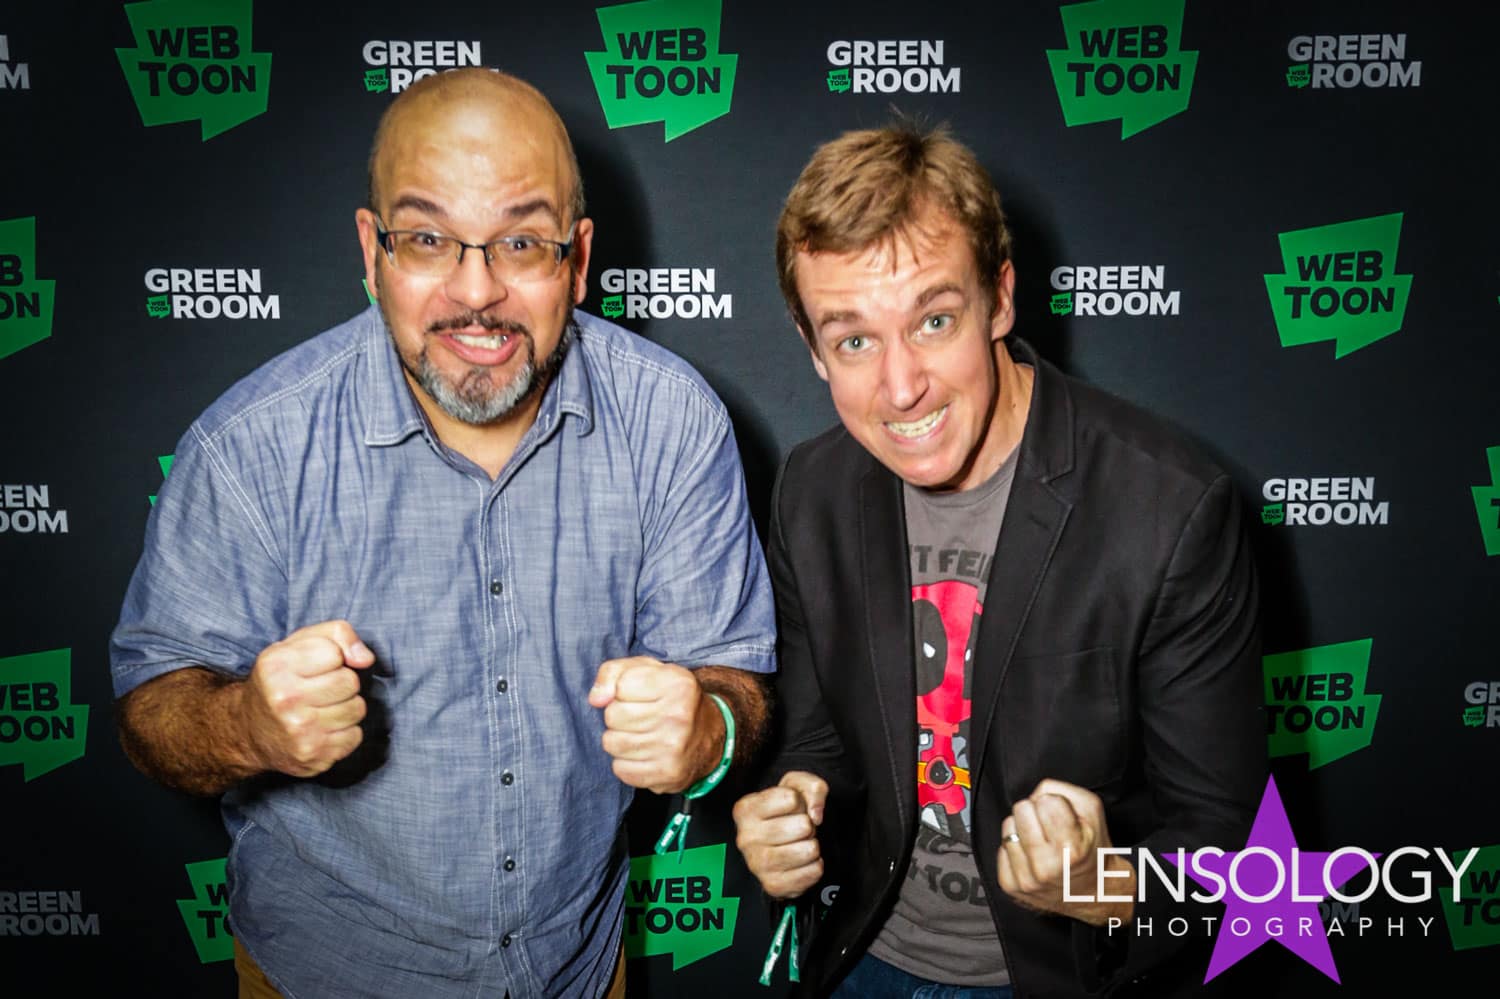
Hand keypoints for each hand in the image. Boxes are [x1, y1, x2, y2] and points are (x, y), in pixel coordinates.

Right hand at [240, 620, 373, 777]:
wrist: (247, 731)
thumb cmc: (279, 681)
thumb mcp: (296, 644)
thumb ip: (337, 634)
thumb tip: (366, 659)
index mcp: (276, 666)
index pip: (335, 652)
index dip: (332, 657)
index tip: (314, 666)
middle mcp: (285, 699)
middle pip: (350, 682)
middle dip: (342, 683)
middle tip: (320, 689)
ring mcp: (299, 732)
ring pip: (357, 709)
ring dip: (346, 707)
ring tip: (321, 709)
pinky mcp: (313, 756)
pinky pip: (355, 736)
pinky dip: (344, 732)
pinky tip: (322, 729)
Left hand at [590, 656, 719, 793]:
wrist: (707, 735)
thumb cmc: (670, 698)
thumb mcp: (647, 670)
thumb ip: (614, 672)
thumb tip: (596, 699)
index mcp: (676, 684)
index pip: (620, 686)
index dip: (622, 691)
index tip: (639, 694)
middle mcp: (678, 716)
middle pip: (612, 716)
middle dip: (618, 716)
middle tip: (638, 716)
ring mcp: (673, 748)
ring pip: (612, 744)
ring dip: (620, 740)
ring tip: (640, 734)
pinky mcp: (667, 774)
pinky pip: (621, 770)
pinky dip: (627, 763)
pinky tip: (644, 753)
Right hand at [732, 771, 826, 898]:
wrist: (780, 846)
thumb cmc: (787, 813)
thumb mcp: (797, 787)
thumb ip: (812, 786)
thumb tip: (815, 814)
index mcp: (745, 809)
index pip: (791, 798)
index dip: (800, 801)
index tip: (792, 808)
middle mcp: (745, 838)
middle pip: (803, 826)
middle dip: (808, 825)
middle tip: (798, 829)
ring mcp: (757, 864)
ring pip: (809, 850)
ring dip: (812, 846)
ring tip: (800, 844)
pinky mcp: (773, 885)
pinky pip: (812, 872)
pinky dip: (815, 866)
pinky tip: (803, 862)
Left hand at [996, 778, 1134, 925]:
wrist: (1093, 893)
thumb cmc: (1092, 851)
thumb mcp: (1093, 813)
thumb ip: (1063, 791)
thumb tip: (1035, 794)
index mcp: (1071, 849)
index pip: (1044, 801)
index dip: (1054, 803)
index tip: (1062, 817)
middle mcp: (1046, 867)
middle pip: (1021, 809)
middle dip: (1035, 813)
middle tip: (1049, 829)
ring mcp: (1026, 880)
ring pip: (1008, 827)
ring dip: (1023, 831)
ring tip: (1042, 843)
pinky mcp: (1010, 886)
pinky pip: (1000, 848)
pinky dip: (1015, 849)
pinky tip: (1031, 858)